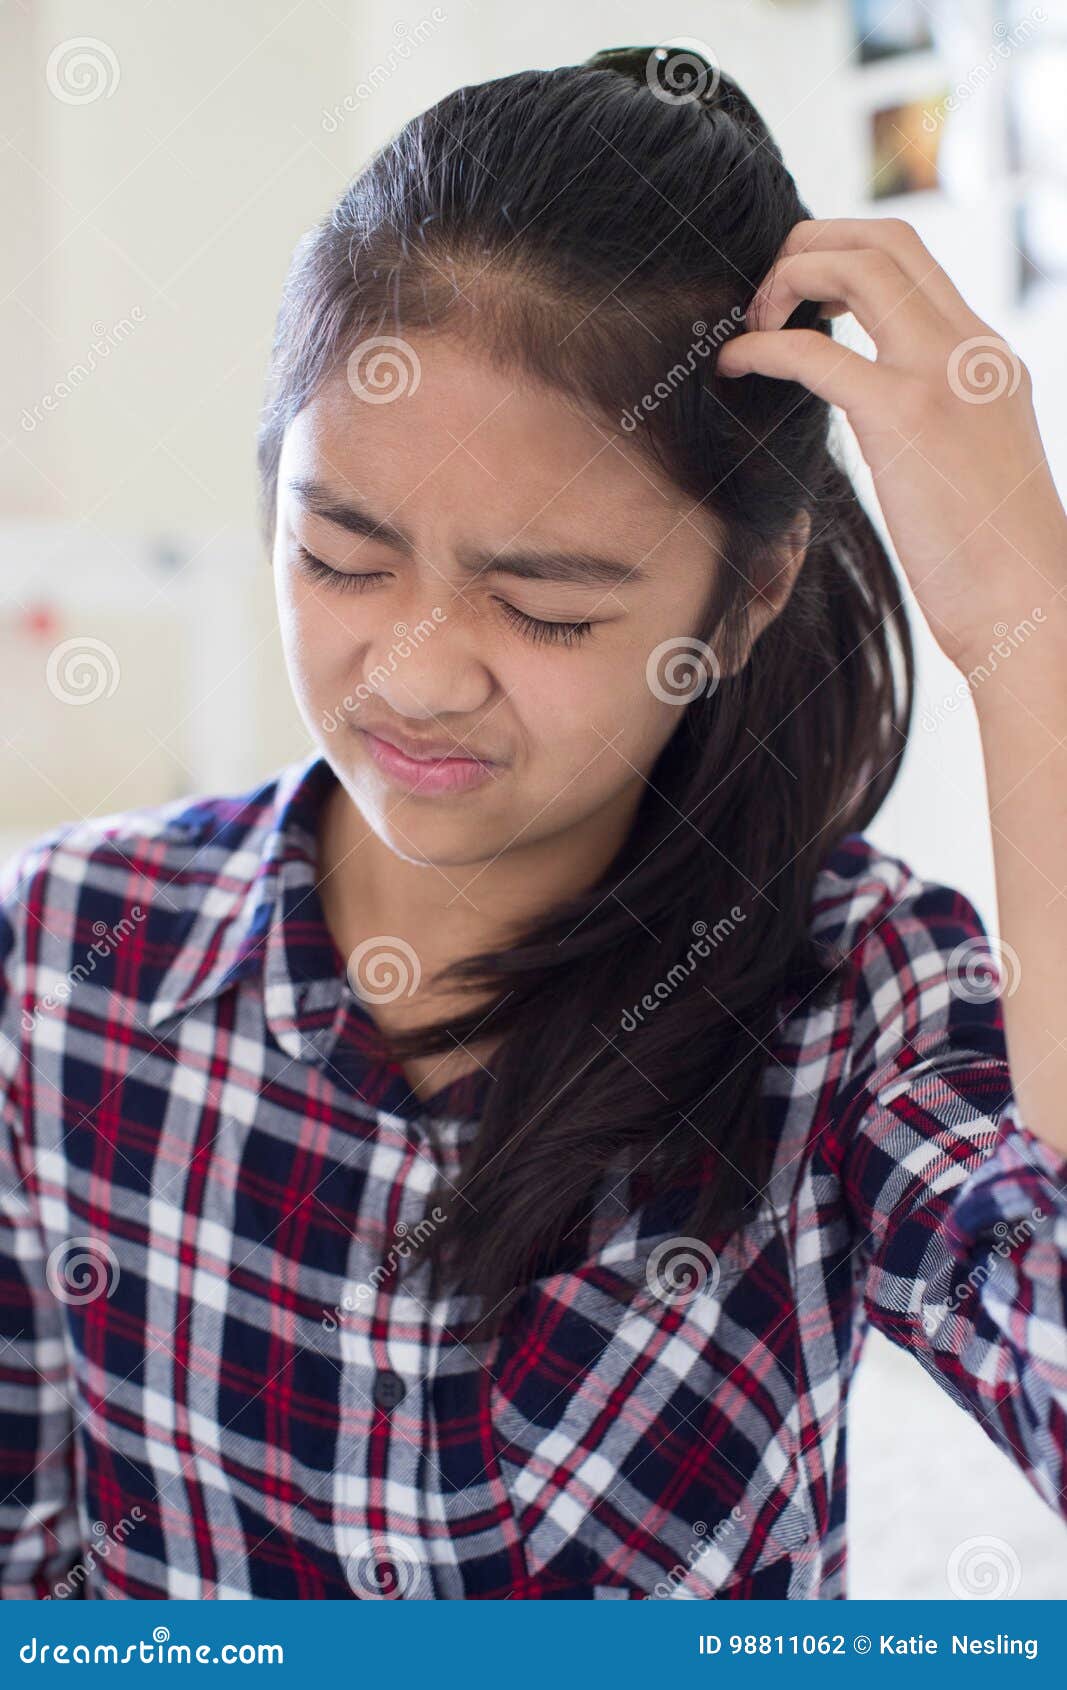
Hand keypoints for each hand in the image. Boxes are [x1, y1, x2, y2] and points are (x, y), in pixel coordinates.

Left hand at [716, 217, 1066, 671]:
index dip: (842, 252)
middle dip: (808, 244)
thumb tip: (886, 417)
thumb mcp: (972, 460)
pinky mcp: (905, 419)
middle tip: (764, 298)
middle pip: (885, 238)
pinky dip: (763, 347)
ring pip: (858, 264)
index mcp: (986, 354)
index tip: (799, 297)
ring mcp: (942, 375)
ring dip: (788, 277)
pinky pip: (817, 353)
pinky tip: (734, 366)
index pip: (913, 258)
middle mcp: (970, 348)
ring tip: (750, 325)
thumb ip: (937, 417)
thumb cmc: (991, 559)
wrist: (1027, 605)